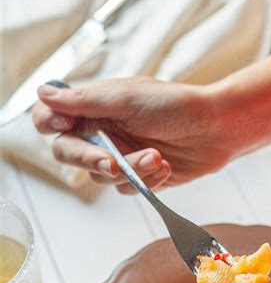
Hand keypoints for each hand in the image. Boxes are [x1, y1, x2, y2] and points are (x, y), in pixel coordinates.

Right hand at [32, 77, 238, 193]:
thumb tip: (43, 93)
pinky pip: (126, 189)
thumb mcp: (127, 98)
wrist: (217, 129)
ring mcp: (120, 155)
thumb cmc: (176, 105)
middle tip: (111, 161)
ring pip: (101, 176)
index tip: (65, 127)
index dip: (50, 124)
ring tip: (157, 157)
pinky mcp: (140, 176)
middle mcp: (102, 131)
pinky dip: (146, 181)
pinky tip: (165, 166)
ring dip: (129, 170)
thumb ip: (83, 100)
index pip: (51, 117)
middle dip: (91, 159)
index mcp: (94, 106)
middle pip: (69, 153)